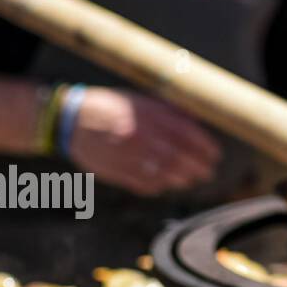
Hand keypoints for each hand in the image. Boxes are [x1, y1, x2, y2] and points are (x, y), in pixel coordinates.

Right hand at [65, 88, 221, 196]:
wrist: (71, 120)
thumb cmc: (111, 107)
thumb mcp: (140, 100)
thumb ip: (168, 111)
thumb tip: (196, 122)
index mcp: (147, 116)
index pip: (186, 134)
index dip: (205, 147)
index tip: (215, 155)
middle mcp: (140, 136)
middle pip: (180, 158)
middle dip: (199, 167)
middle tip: (208, 171)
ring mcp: (129, 157)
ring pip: (166, 174)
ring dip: (183, 179)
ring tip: (191, 179)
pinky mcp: (118, 172)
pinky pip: (147, 185)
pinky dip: (161, 185)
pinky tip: (167, 183)